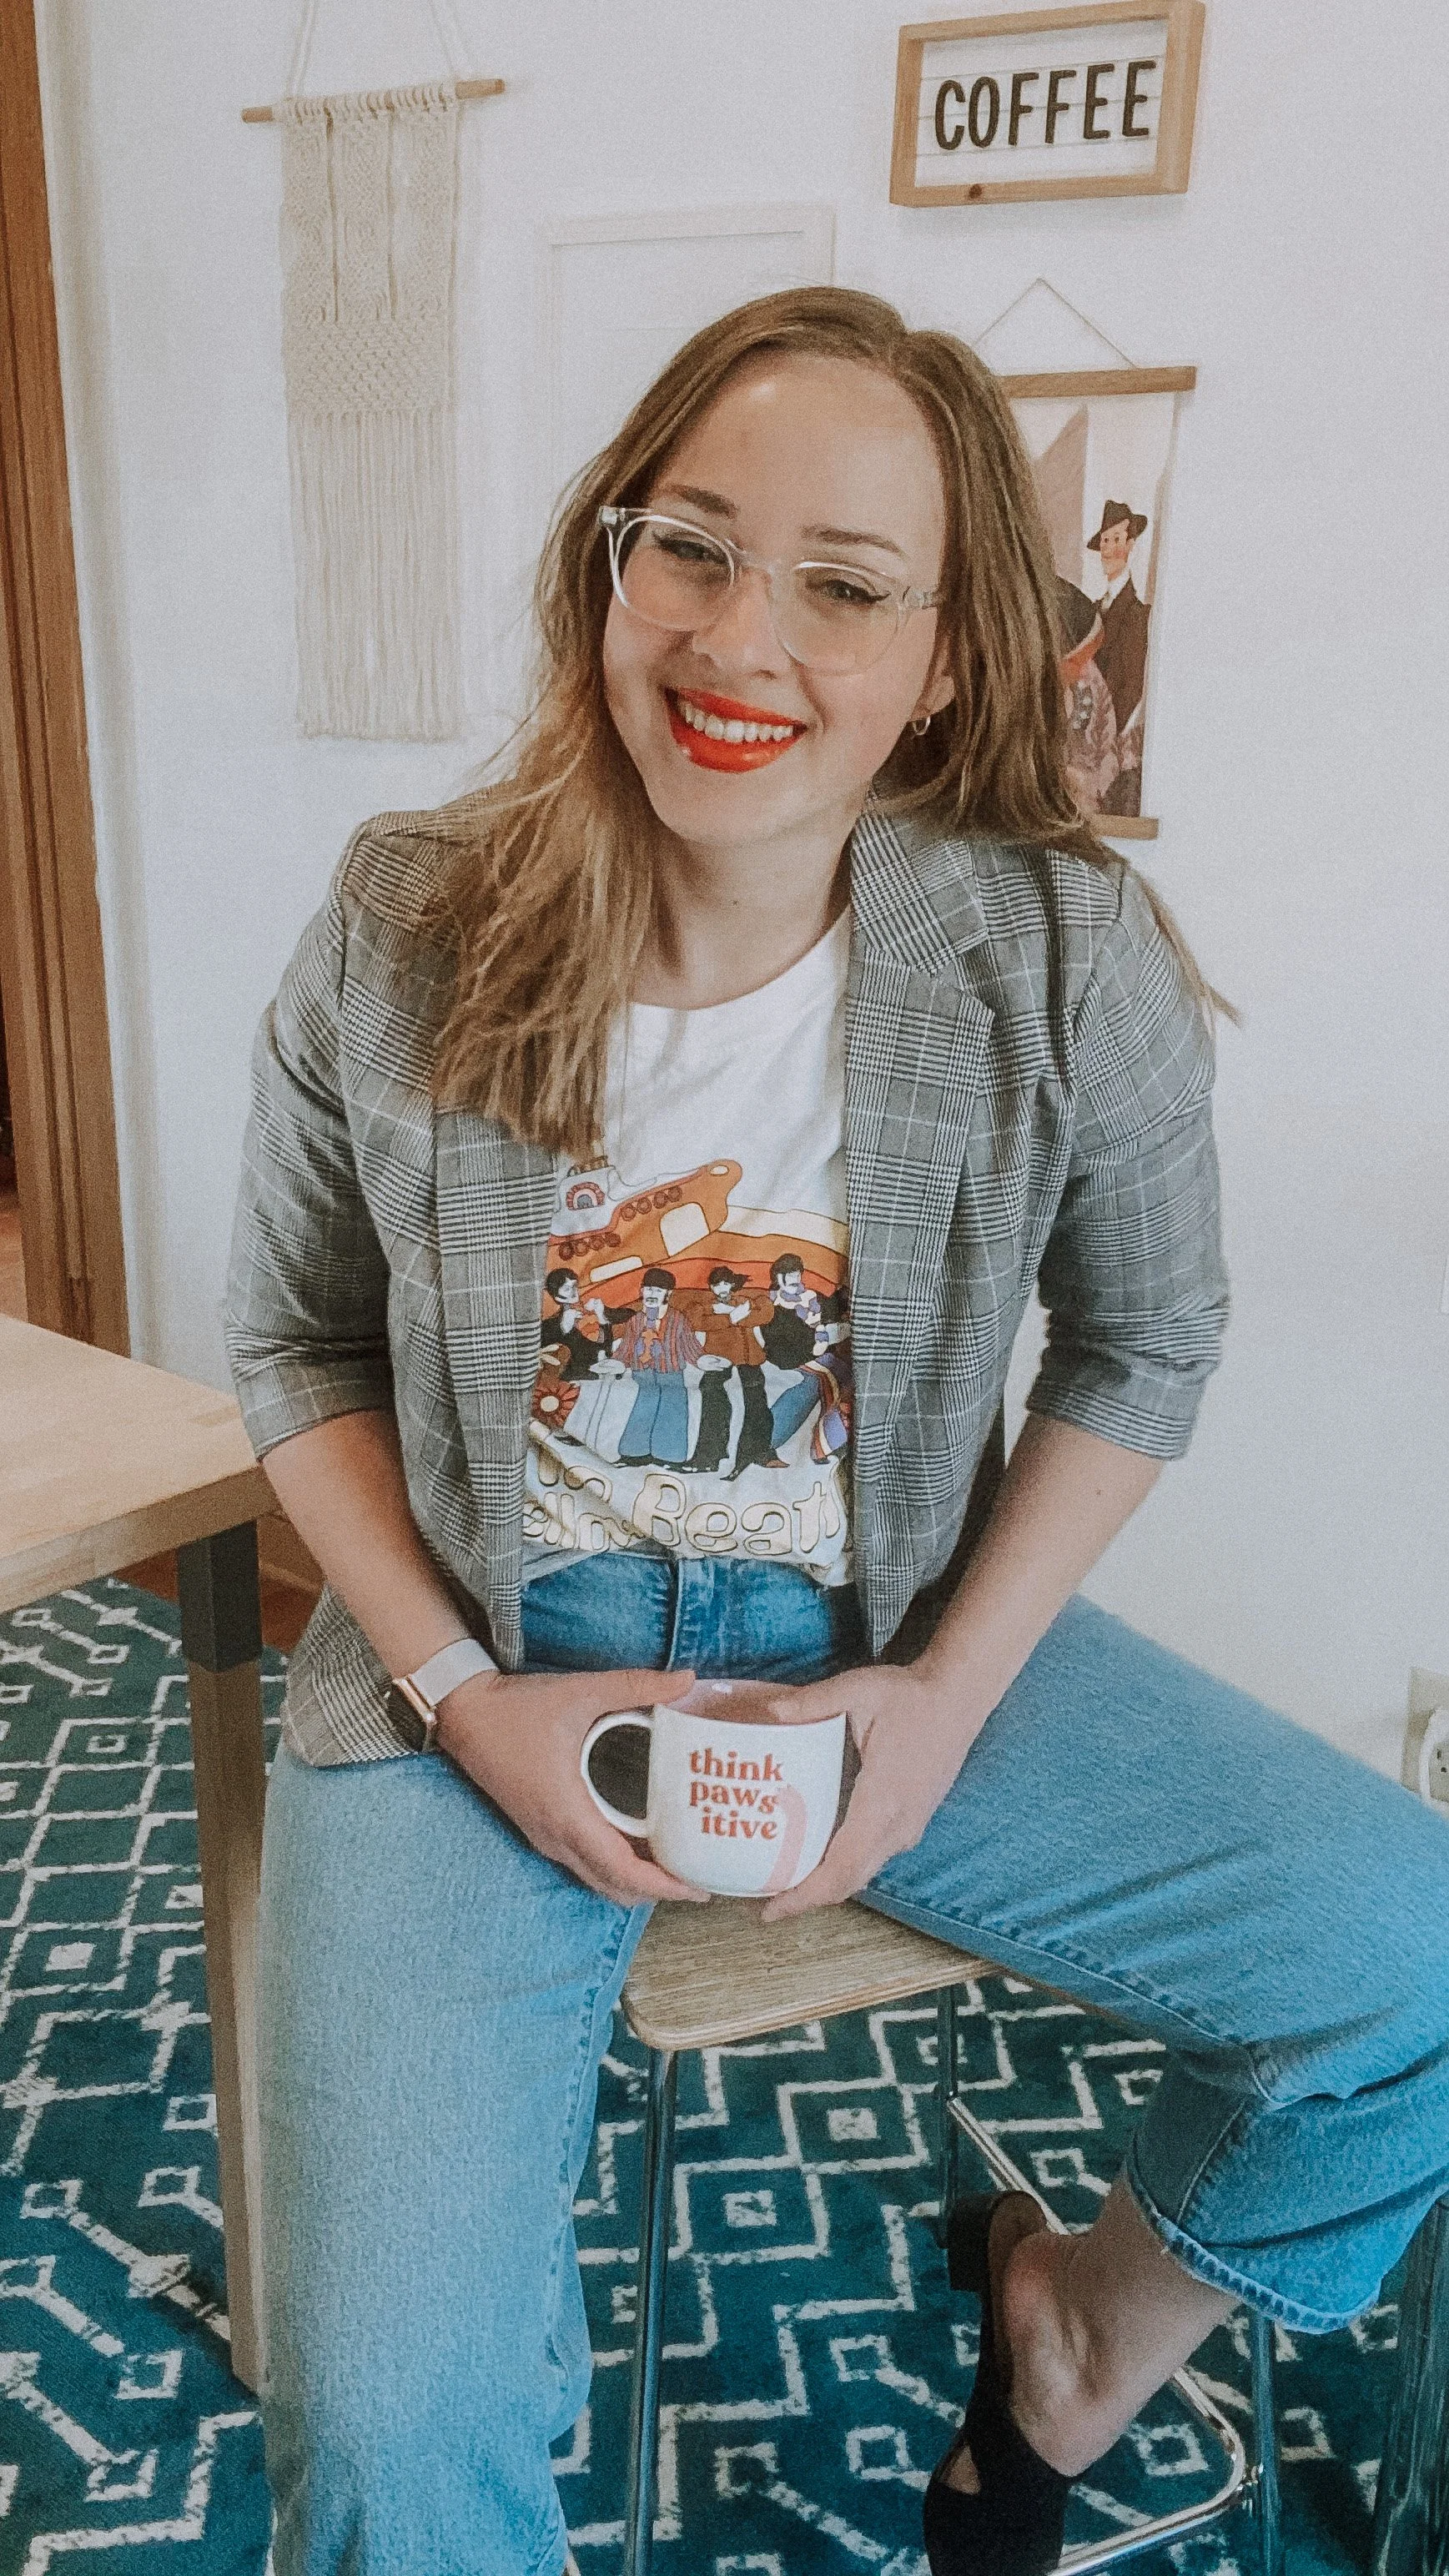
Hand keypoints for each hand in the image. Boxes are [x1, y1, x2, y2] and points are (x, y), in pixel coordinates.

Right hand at [436, 1666, 708, 1905]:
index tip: (698, 1888)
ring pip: (597, 1878)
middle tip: (697, 1875)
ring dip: (635, 1879)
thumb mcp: (581, 1691)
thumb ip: (636, 1684)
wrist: (462, 1712)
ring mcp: (544, 1836)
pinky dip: (614, 1865)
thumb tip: (688, 1678)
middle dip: (658, 1889)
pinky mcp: (539, 1828)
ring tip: (674, 1861)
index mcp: (568, 1814)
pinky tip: (637, 1842)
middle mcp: (555, 1836)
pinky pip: (583, 1862)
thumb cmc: (516, 1707)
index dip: (663, 1885)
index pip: (622, 1871)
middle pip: (614, 1886)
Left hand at [758, 1660, 983, 1921]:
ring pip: (863, 1872)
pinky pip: (874, 1857)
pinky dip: (844, 1867)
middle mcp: (898, 1826)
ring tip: (785, 1880)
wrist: (961, 1697)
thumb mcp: (858, 1690)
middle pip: (849, 1882)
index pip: (841, 1869)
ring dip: (826, 1885)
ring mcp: (909, 1826)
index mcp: (882, 1804)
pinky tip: (819, 1854)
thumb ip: (812, 1703)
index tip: (770, 1910)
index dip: (805, 1897)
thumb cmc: (912, 1696)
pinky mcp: (913, 1820)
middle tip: (765, 1902)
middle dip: (808, 1899)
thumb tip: (769, 1713)